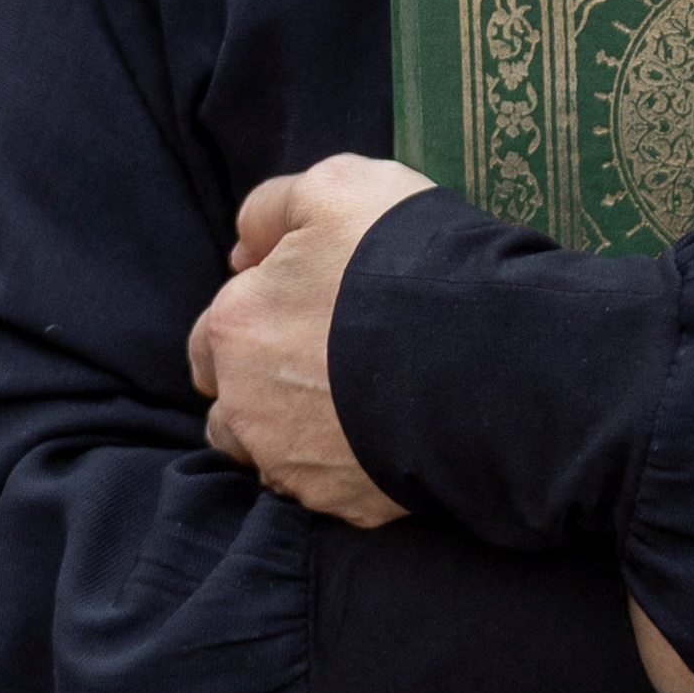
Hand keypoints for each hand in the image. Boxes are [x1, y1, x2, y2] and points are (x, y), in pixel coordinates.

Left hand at [191, 156, 429, 527]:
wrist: (484, 356)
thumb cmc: (402, 261)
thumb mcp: (334, 187)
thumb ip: (272, 210)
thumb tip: (242, 249)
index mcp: (232, 329)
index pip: (209, 340)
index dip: (251, 325)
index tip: (298, 316)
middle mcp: (244, 407)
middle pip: (232, 407)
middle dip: (261, 389)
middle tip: (325, 364)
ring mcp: (292, 464)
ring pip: (272, 456)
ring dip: (296, 435)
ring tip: (353, 408)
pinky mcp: (344, 504)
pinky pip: (330, 490)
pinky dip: (348, 470)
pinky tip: (385, 438)